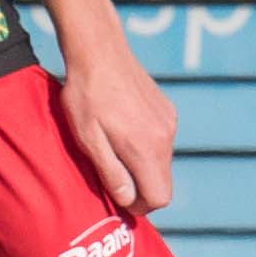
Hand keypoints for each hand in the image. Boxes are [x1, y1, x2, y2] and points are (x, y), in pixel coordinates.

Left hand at [56, 39, 177, 214]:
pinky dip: (145, 147)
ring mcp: (169, 123)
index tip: (117, 196)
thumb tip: (127, 201)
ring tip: (111, 147)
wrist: (99, 52)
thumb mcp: (88, 139)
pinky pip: (161, 142)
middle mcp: (166, 137)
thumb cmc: (86, 96)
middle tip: (109, 176)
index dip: (139, 205)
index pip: (159, 198)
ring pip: (161, 163)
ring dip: (140, 165)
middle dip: (139, 187)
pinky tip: (120, 130)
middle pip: (162, 183)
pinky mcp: (167, 111)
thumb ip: (111, 173)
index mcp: (147, 149)